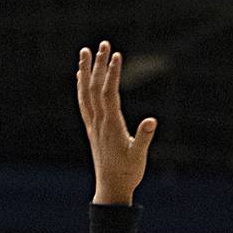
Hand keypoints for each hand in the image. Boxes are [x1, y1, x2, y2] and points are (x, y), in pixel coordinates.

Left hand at [77, 41, 156, 205]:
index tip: (116, 56)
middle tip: (103, 43)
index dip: (112, 74)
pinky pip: (83, 103)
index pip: (109, 94)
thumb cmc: (128, 172)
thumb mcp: (139, 156)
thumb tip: (151, 121)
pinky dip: (81, 87)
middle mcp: (98, 122)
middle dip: (98, 65)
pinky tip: (80, 76)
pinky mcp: (91, 128)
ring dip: (85, 71)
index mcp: (111, 125)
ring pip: (85, 93)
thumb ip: (144, 138)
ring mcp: (93, 124)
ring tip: (85, 52)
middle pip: (95, 88)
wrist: (111, 188)